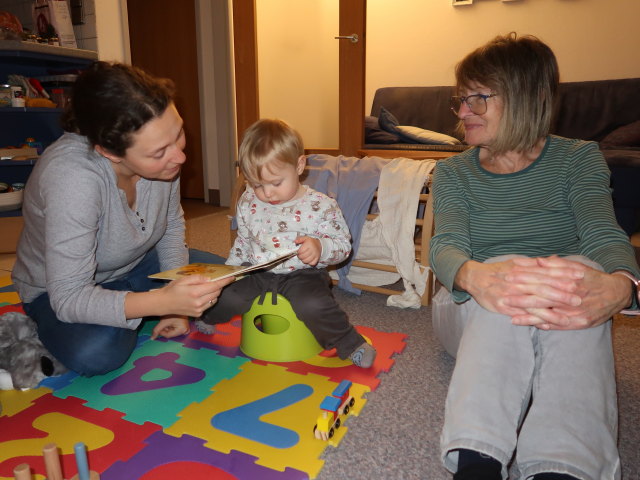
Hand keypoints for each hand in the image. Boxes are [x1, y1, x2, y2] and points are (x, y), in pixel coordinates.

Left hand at [151, 315, 189, 339]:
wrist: (177, 304)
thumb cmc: (172, 312)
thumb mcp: (163, 321)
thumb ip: (157, 330)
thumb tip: (152, 338)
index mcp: (182, 330)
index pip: (168, 335)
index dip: (162, 331)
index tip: (160, 325)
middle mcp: (185, 330)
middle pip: (170, 334)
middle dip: (166, 329)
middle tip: (164, 322)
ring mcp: (186, 329)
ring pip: (172, 332)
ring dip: (168, 327)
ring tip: (169, 320)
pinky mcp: (185, 327)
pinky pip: (175, 330)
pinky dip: (172, 326)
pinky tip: (172, 321)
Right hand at [160, 274, 233, 317]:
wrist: (164, 303)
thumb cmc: (172, 289)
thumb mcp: (183, 280)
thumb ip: (198, 278)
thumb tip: (209, 279)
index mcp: (195, 292)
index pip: (215, 286)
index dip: (224, 282)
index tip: (232, 278)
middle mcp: (199, 302)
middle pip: (216, 293)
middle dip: (218, 286)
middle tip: (215, 281)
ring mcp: (199, 310)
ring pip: (214, 299)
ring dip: (214, 293)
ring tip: (206, 289)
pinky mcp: (198, 314)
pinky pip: (209, 305)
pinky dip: (209, 299)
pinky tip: (201, 297)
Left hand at [295, 236, 321, 265]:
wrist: (319, 244)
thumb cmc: (311, 242)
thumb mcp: (305, 238)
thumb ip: (299, 239)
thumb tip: (295, 241)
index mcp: (309, 244)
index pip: (300, 251)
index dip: (298, 252)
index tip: (298, 251)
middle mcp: (312, 250)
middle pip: (303, 257)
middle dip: (299, 256)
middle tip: (300, 255)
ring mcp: (315, 255)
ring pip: (306, 261)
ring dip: (303, 260)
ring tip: (303, 257)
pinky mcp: (317, 258)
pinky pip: (311, 263)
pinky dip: (309, 263)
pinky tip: (308, 259)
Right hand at [457, 257, 583, 318]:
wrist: (474, 278)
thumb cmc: (498, 270)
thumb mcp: (515, 262)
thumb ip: (534, 263)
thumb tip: (552, 259)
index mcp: (522, 271)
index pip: (546, 273)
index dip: (563, 276)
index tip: (579, 277)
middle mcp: (517, 282)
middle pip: (542, 289)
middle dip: (561, 295)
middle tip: (578, 299)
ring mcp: (510, 295)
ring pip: (533, 304)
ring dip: (551, 312)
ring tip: (567, 318)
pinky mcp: (503, 307)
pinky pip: (521, 315)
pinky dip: (533, 320)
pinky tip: (545, 326)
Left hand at [507, 256, 631, 329]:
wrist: (615, 294)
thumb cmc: (592, 279)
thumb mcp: (577, 267)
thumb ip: (557, 264)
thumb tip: (539, 260)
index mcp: (569, 281)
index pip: (542, 278)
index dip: (525, 277)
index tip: (509, 275)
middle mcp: (571, 297)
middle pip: (541, 297)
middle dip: (521, 297)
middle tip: (503, 296)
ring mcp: (574, 312)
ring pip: (547, 314)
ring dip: (527, 315)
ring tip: (510, 316)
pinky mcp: (577, 323)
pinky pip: (556, 325)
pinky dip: (540, 324)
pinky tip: (527, 324)